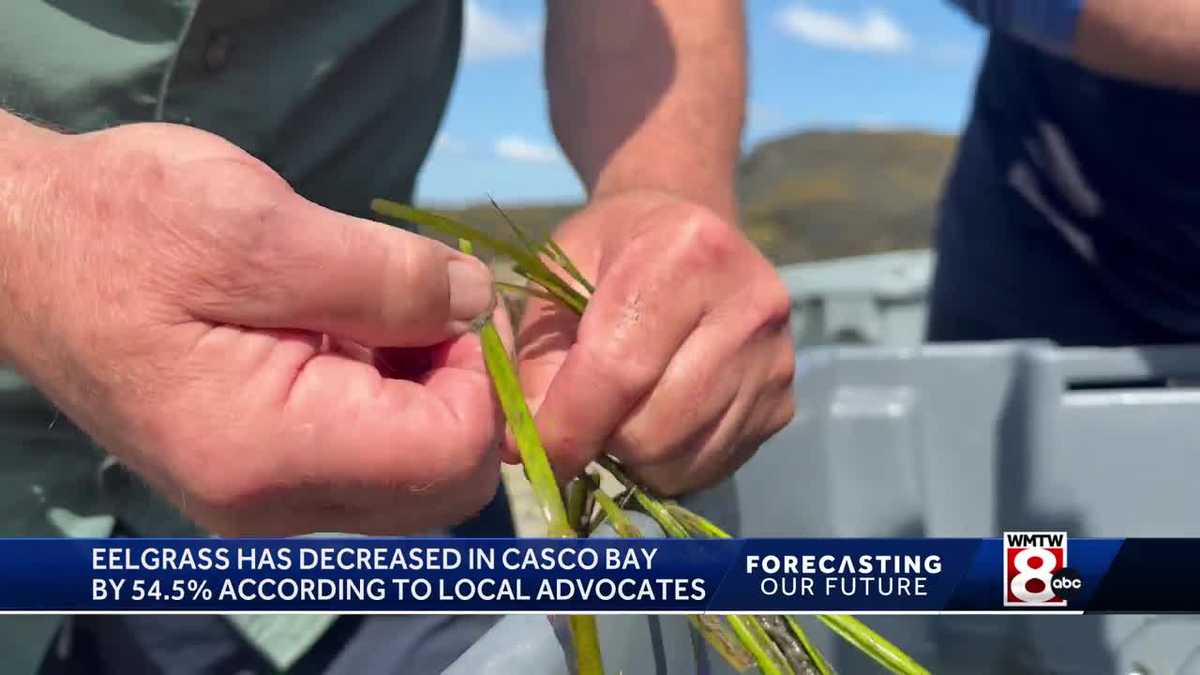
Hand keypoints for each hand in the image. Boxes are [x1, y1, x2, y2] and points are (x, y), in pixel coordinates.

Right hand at [0, 120, 500, 534]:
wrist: (24, 252)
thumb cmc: (124, 227)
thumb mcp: (259, 227)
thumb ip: (387, 278)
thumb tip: (481, 305)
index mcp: (270, 451)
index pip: (449, 458)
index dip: (480, 378)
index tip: (451, 301)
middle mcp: (272, 505)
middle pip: (439, 486)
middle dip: (460, 393)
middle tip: (421, 303)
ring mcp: (263, 501)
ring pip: (410, 477)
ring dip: (421, 391)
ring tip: (365, 308)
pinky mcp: (259, 477)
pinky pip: (364, 460)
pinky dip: (383, 396)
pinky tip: (341, 330)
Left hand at [514, 190, 794, 494]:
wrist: (689, 230)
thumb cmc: (612, 251)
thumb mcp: (555, 279)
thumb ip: (538, 359)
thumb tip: (530, 447)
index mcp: (686, 253)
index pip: (619, 370)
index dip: (567, 426)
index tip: (531, 452)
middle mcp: (749, 303)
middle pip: (655, 427)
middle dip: (601, 441)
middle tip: (579, 420)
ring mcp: (776, 356)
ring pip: (683, 456)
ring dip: (634, 457)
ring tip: (617, 415)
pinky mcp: (784, 400)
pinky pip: (713, 465)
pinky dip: (670, 463)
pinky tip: (655, 420)